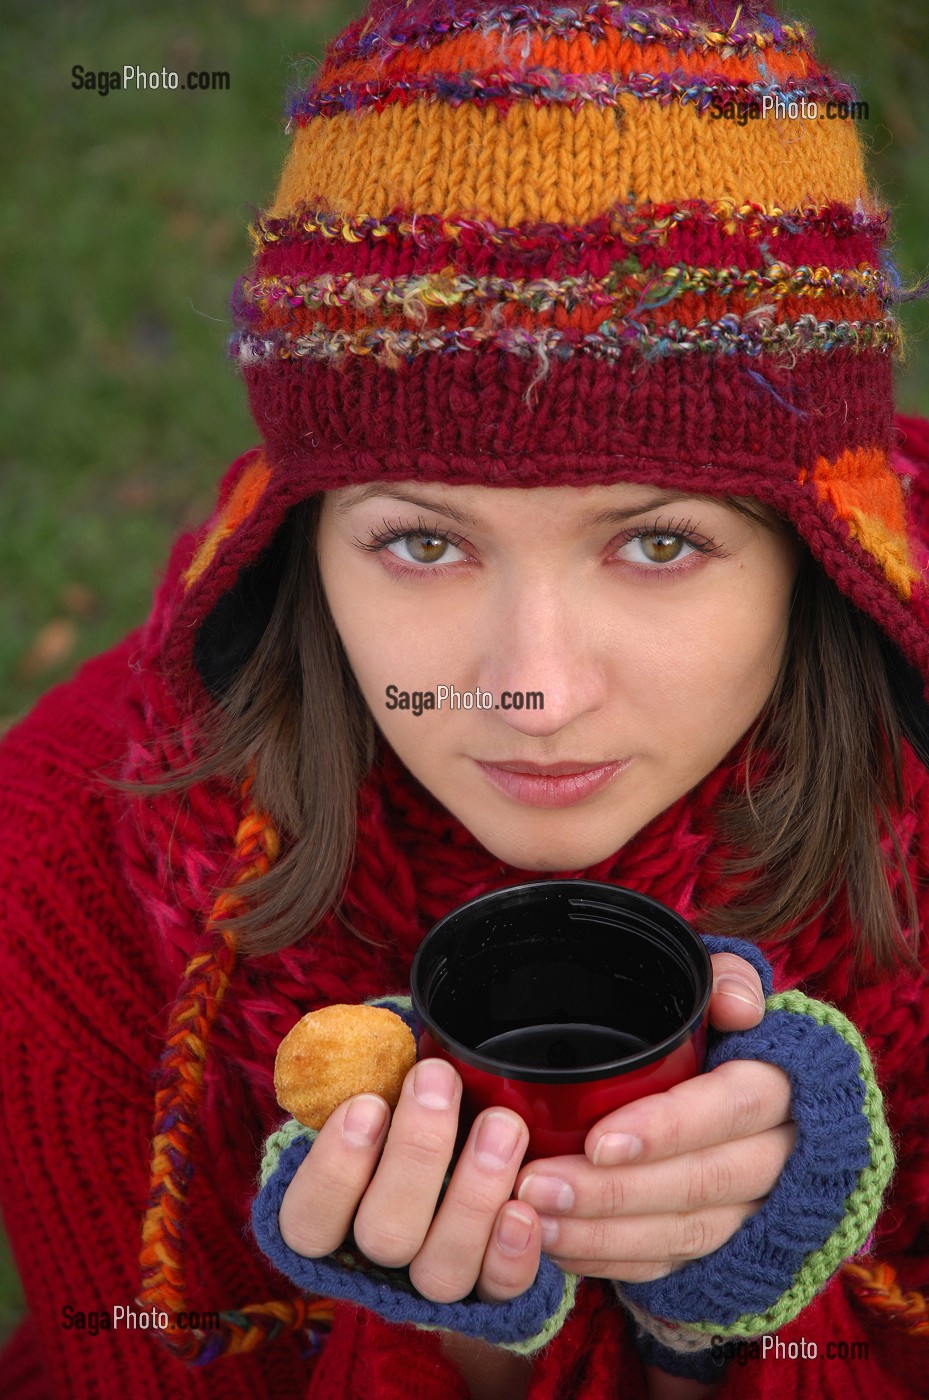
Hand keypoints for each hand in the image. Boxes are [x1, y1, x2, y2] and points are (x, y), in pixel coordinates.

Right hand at [278, 1058, 539, 1304]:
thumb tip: (365, 1038)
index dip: (334, 1170)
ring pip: (440, 1270)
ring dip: (472, 1195)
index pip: (307, 1221)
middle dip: (416, 1153)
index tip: (367, 1104)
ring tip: (502, 1125)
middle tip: (438, 1082)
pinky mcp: (488, 1293)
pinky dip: (511, 1254)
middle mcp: (375, 1261)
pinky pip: (499, 1291)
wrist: (463, 1147)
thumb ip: (364, 1074)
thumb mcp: (376, 1087)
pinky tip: (523, 1208)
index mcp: (331, 1217)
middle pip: (383, 1235)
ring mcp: (430, 1282)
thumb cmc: (407, 1107)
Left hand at [513, 952, 794, 1281]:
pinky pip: (670, 1263)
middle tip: (536, 1184)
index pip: (733, 1108)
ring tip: (535, 1217)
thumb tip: (737, 1003)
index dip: (669, 1128)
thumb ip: (724, 979)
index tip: (597, 1140)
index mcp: (778, 1083)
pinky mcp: (722, 1241)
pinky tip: (558, 1245)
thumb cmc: (710, 1026)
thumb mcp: (714, 989)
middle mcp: (775, 1152)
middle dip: (613, 1192)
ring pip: (685, 1232)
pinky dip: (611, 1259)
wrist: (738, 1081)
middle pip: (701, 1182)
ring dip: (603, 1233)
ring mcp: (752, 1205)